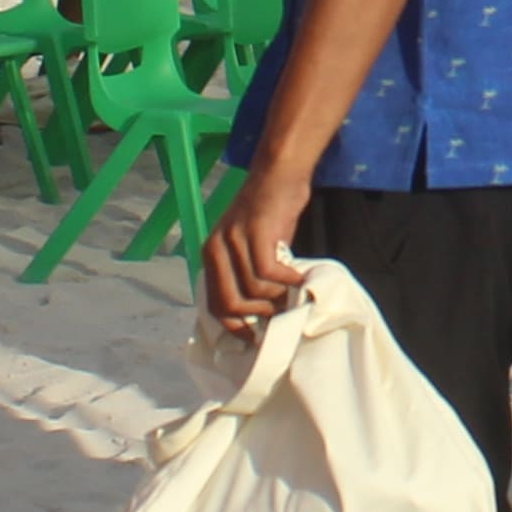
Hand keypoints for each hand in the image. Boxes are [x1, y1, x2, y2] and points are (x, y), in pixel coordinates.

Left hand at [201, 168, 310, 332]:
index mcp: (211, 256)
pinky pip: (269, 272)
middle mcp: (216, 249)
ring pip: (252, 291)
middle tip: (279, 318)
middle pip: (229, 304)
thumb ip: (246, 275)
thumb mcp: (250, 247)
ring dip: (277, 300)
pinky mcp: (256, 232)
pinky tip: (300, 279)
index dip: (236, 327)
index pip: (214, 305)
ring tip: (294, 296)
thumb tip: (258, 315)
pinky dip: (287, 282)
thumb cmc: (270, 213)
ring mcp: (234, 240)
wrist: (279, 175)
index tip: (258, 336)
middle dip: (256, 318)